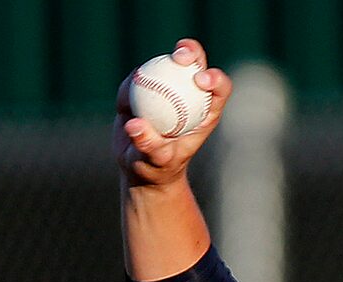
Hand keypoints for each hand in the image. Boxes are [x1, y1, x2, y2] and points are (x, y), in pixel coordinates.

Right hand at [116, 41, 230, 189]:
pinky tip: (123, 102)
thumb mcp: (156, 161)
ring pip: (163, 65)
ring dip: (155, 63)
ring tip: (139, 76)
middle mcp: (188, 94)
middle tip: (180, 56)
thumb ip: (149, 145)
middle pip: (194, 64)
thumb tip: (134, 125)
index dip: (215, 79)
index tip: (201, 80)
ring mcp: (166, 88)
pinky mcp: (144, 88)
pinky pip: (136, 80)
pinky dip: (129, 86)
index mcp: (205, 111)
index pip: (218, 89)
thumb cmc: (158, 169)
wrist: (140, 168)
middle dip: (191, 52)